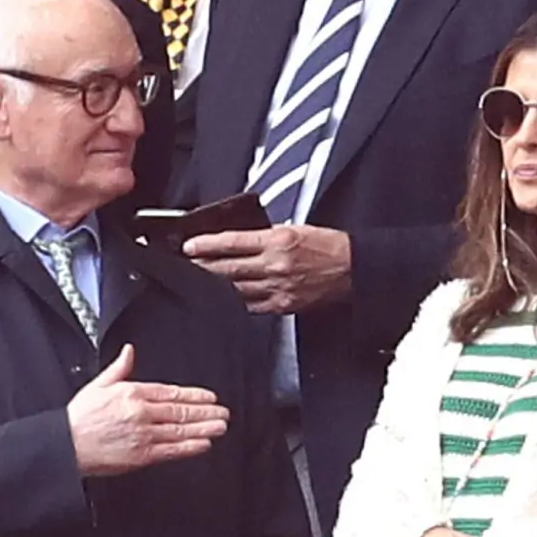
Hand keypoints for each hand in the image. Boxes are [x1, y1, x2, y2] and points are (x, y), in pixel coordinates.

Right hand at [66, 344, 228, 476]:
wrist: (66, 445)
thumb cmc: (79, 418)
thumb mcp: (98, 385)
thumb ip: (119, 368)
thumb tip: (129, 351)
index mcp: (132, 393)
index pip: (171, 393)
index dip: (194, 395)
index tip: (210, 397)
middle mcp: (141, 413)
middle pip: (181, 411)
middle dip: (206, 412)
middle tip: (224, 412)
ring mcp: (143, 435)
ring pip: (181, 430)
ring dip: (204, 428)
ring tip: (220, 426)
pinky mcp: (141, 456)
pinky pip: (172, 451)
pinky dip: (190, 447)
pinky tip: (204, 444)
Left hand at [184, 225, 351, 314]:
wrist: (352, 268)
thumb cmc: (326, 246)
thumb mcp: (293, 229)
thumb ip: (264, 236)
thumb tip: (236, 242)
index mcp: (277, 240)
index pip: (232, 242)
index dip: (206, 245)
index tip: (189, 246)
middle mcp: (275, 265)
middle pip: (228, 268)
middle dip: (201, 266)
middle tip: (184, 265)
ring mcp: (277, 288)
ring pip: (235, 289)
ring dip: (212, 286)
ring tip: (197, 282)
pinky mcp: (282, 305)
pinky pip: (250, 306)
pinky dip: (233, 302)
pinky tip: (220, 300)